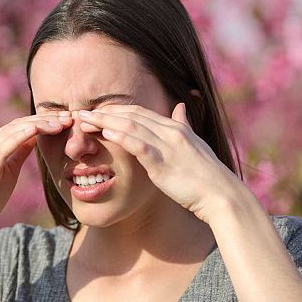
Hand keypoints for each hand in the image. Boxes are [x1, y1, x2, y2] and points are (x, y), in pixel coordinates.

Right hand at [0, 112, 72, 239]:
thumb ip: (18, 154)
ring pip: (13, 131)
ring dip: (38, 125)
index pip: (19, 127)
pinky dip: (20, 136)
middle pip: (18, 125)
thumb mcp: (8, 172)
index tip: (65, 122)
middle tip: (68, 117)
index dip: (43, 122)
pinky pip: (3, 146)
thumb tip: (34, 138)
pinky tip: (35, 131)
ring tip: (59, 123)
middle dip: (44, 120)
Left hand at [77, 103, 248, 223]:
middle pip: (131, 115)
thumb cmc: (206, 175)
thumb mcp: (195, 144)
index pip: (140, 112)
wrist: (221, 196)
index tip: (96, 111)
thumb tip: (180, 106)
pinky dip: (121, 137)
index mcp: (175, 128)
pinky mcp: (163, 163)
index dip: (116, 110)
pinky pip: (139, 145)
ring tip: (84, 121)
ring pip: (131, 126)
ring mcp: (167, 146)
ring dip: (105, 121)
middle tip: (80, 113)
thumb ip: (184, 125)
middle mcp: (170, 132)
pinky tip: (105, 133)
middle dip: (104, 112)